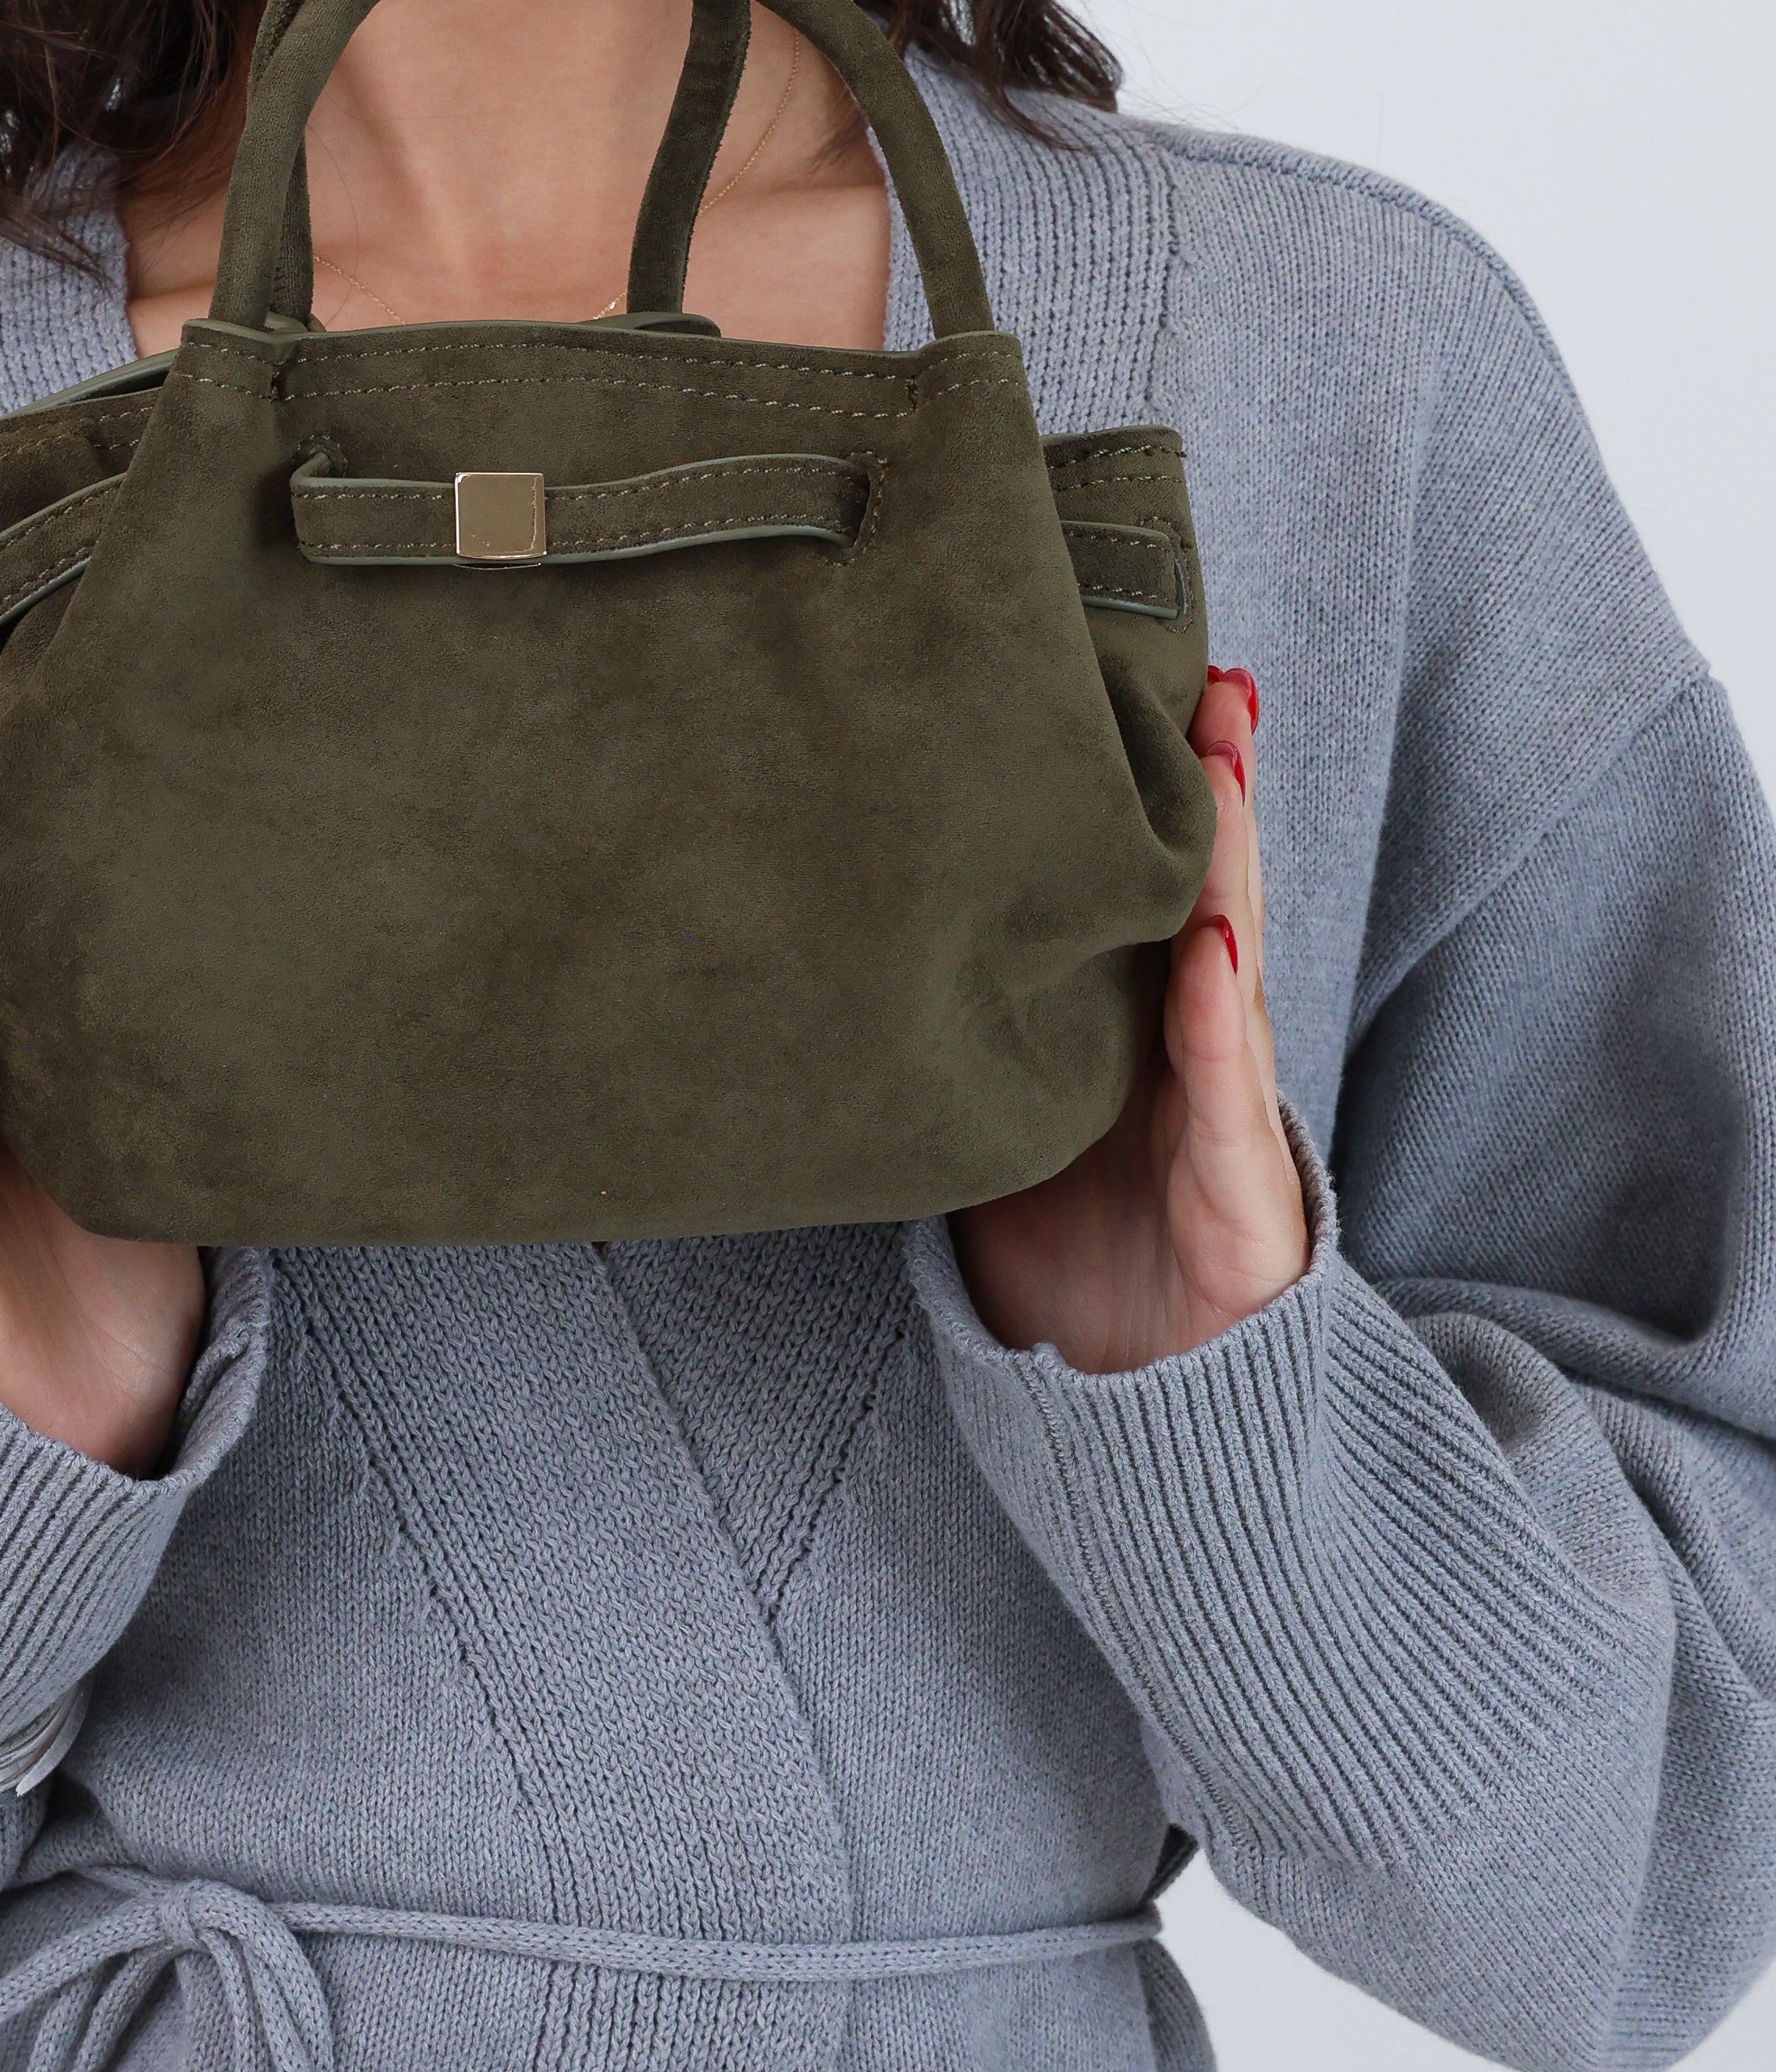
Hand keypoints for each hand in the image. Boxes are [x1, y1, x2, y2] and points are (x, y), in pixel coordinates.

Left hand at [952, 667, 1306, 1373]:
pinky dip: (1220, 1017)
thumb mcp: (1002, 1105)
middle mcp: (1196, 1045)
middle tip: (1210, 679)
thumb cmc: (1067, 1238)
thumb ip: (964, 1021)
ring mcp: (1229, 1111)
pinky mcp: (1245, 1192)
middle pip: (1209, 892)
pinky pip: (1226, 1093)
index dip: (1161, 786)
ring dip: (1231, 862)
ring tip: (1224, 762)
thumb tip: (827, 928)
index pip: (1153, 882)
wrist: (1143, 1398)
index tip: (1143, 673)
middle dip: (1218, 785)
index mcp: (1141, 1020)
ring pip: (1234, 962)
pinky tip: (1205, 946)